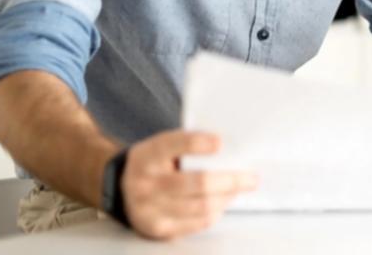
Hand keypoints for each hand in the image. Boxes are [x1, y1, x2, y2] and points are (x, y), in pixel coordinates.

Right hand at [121, 130, 257, 239]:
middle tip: (251, 177)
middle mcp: (144, 183)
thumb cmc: (155, 163)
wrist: (121, 189)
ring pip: (201, 206)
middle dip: (230, 180)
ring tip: (240, 188)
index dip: (197, 143)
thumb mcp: (161, 148)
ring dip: (227, 197)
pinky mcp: (158, 228)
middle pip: (197, 182)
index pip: (172, 145)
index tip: (220, 142)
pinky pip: (197, 223)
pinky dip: (216, 211)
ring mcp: (149, 209)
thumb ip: (187, 145)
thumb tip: (230, 149)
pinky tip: (223, 202)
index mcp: (147, 156)